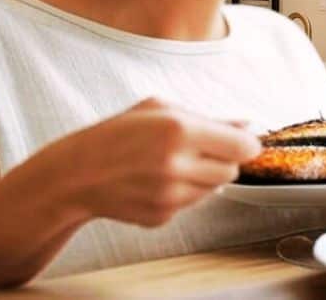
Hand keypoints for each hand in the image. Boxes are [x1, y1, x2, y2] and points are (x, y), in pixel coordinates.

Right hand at [32, 98, 261, 227]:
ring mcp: (170, 196)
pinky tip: (156, 182)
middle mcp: (177, 165)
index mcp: (180, 130)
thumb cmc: (117, 134)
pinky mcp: (163, 216)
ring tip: (171, 164)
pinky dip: (183, 193)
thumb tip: (247, 125)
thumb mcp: (159, 110)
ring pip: (214, 190)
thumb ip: (207, 118)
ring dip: (203, 177)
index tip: (240, 142)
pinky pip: (191, 205)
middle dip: (223, 160)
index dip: (246, 144)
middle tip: (198, 150)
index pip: (243, 147)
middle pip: (231, 171)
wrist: (78, 173)